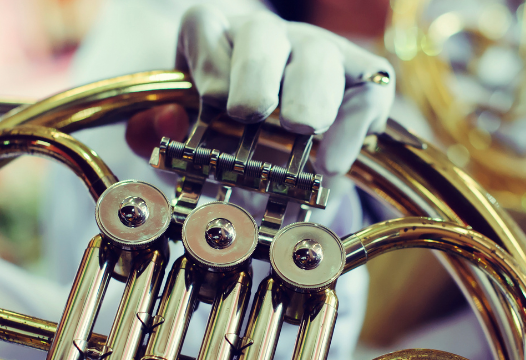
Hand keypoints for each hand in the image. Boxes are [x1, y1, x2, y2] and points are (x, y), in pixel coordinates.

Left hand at [126, 5, 394, 179]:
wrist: (287, 160)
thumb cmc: (228, 138)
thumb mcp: (186, 136)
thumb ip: (158, 132)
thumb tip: (162, 124)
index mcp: (215, 36)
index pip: (205, 29)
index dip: (210, 66)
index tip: (213, 106)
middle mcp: (268, 36)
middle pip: (262, 34)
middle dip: (255, 74)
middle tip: (252, 113)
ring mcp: (319, 52)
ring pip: (319, 56)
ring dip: (309, 95)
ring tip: (302, 132)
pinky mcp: (364, 79)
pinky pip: (367, 91)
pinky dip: (351, 128)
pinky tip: (331, 164)